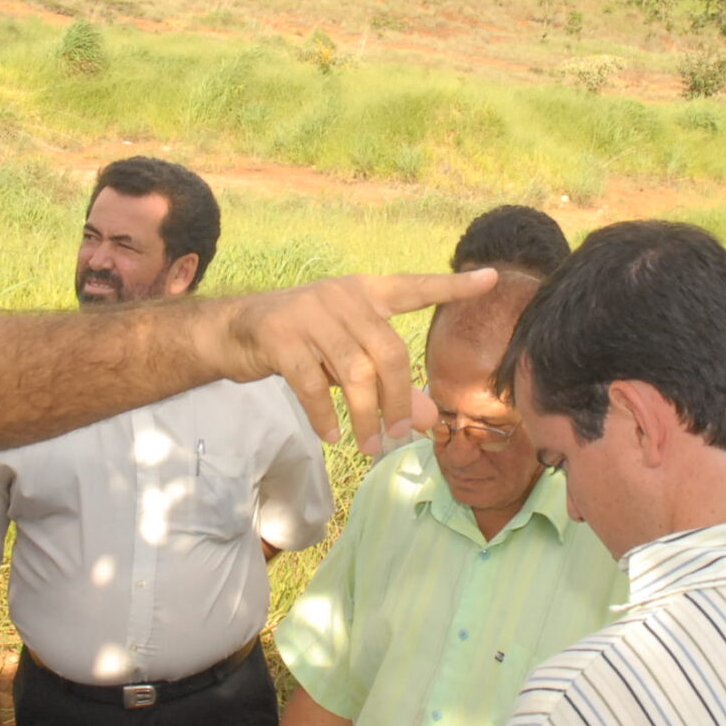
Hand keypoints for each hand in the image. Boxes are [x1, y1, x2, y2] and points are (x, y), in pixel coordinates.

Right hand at [212, 269, 495, 454]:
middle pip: (388, 351)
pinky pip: (312, 383)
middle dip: (399, 399)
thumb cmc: (303, 344)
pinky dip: (325, 415)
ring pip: (354, 372)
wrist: (234, 331)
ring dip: (365, 417)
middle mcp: (342, 296)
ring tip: (371, 446)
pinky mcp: (280, 336)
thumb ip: (387, 382)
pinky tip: (333, 436)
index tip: (492, 279)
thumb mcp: (348, 359)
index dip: (452, 286)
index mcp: (365, 293)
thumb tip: (427, 420)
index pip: (415, 288)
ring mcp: (309, 314)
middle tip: (402, 435)